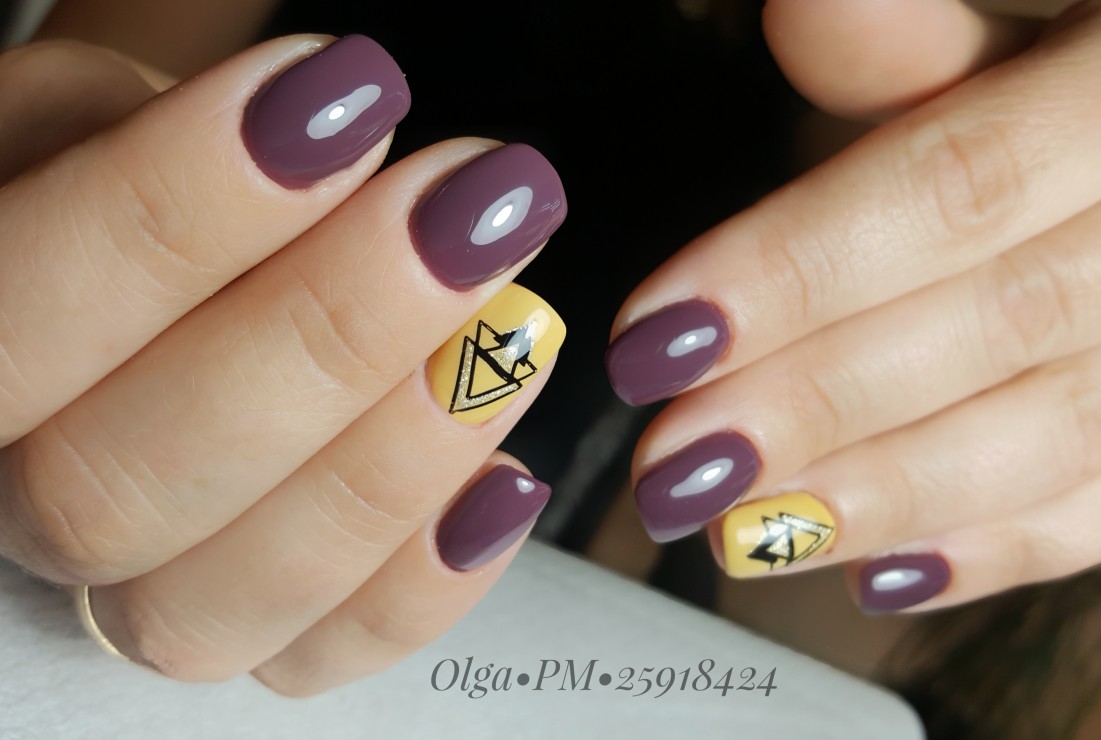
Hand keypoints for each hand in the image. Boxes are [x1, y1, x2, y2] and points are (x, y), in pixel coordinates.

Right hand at [0, 34, 565, 694]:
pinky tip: (506, 473)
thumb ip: (148, 138)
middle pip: (117, 488)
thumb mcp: (91, 118)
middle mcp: (17, 504)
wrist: (158, 280)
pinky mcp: (253, 631)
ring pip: (218, 600)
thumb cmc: (124, 184)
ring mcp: (131, 592)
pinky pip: (323, 656)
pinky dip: (428, 578)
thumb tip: (309, 135)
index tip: (344, 110)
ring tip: (518, 327)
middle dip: (325, 338)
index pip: (19, 319)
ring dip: (395, 459)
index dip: (179, 212)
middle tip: (467, 217)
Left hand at [606, 0, 1100, 612]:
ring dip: (885, 497)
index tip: (655, 340)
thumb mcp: (1006, 43)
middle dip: (816, 407)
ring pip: (1059, 435)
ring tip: (744, 535)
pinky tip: (877, 574)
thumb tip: (801, 11)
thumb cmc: (1059, 94)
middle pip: (997, 327)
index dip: (794, 273)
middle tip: (673, 468)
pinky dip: (994, 550)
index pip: (953, 188)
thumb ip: (907, 44)